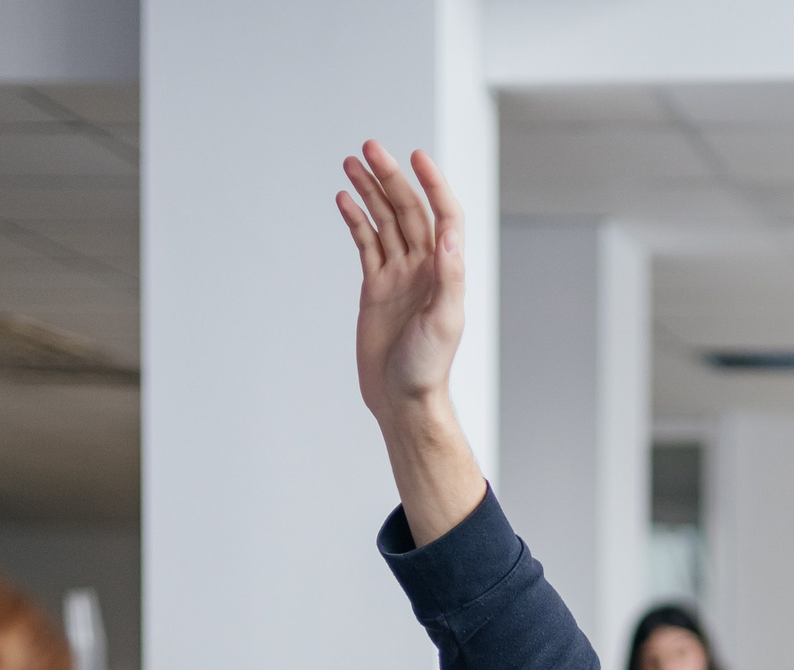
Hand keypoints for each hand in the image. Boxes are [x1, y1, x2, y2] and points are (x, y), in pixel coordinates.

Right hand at [337, 140, 465, 420]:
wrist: (402, 398)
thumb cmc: (427, 367)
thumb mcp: (444, 322)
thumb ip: (449, 276)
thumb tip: (450, 235)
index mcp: (444, 271)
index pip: (442, 215)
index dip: (432, 184)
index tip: (416, 156)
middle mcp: (424, 267)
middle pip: (408, 210)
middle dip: (390, 177)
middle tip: (370, 147)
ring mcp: (398, 275)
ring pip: (384, 222)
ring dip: (370, 191)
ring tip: (351, 162)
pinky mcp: (376, 287)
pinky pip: (366, 244)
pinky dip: (355, 220)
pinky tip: (344, 198)